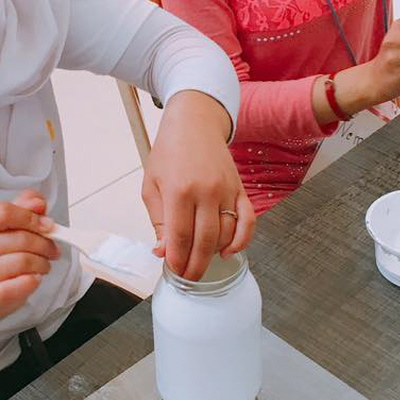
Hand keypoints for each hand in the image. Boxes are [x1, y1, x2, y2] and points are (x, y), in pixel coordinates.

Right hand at [0, 190, 60, 341]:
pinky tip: (33, 278)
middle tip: (52, 248)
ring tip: (43, 264)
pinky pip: (23, 283)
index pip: (4, 212)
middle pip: (20, 238)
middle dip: (44, 243)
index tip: (47, 224)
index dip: (31, 217)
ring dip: (43, 262)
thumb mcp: (4, 229)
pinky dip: (35, 280)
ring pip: (24, 260)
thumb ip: (22, 209)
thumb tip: (37, 202)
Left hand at [142, 90, 254, 281]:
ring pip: (226, 234)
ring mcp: (226, 189)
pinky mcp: (240, 188)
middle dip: (195, 265)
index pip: (180, 236)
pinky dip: (242, 240)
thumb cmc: (169, 153)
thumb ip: (158, 221)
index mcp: (179, 190)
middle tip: (188, 276)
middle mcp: (205, 191)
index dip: (177, 259)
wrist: (194, 123)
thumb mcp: (151, 185)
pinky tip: (229, 252)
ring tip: (201, 263)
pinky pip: (248, 220)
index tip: (174, 271)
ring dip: (214, 254)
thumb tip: (163, 251)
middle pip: (205, 240)